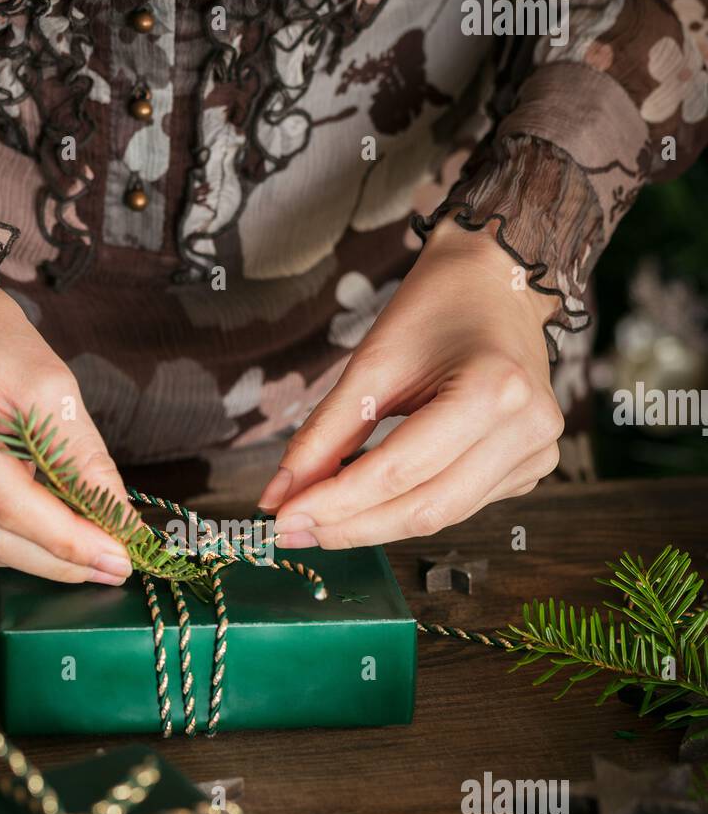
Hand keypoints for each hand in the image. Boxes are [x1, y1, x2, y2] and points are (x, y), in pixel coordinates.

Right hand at [0, 246, 132, 582]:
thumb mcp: (48, 383)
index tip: (117, 560)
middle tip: (107, 565)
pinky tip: (12, 521)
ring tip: (67, 537)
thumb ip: (83, 459)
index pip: (5, 503)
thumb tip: (119, 525)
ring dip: (24, 553)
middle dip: (54, 559)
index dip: (66, 540)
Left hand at [258, 218, 563, 547]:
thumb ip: (324, 435)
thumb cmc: (437, 308)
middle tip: (292, 530)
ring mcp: (536, 454)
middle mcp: (526, 429)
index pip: (398, 471)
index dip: (334, 502)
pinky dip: (407, 508)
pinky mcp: (530, 468)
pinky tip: (371, 501)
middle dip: (350, 526)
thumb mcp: (371, 364)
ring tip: (319, 521)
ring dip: (373, 525)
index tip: (282, 517)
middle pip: (423, 508)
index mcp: (494, 391)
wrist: (496, 282)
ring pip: (440, 517)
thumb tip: (279, 497)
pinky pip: (458, 506)